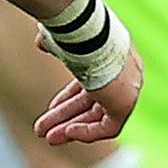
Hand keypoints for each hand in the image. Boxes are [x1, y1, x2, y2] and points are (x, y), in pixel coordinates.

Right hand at [29, 32, 141, 149]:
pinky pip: (108, 127)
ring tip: (47, 137)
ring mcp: (127, 89)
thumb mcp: (63, 37)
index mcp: (112, 56)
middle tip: (42, 130)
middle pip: (92, 103)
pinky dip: (87, 132)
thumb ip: (54, 44)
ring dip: (71, 128)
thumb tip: (40, 43)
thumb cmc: (74, 30)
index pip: (90, 83)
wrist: (89, 33)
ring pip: (98, 117)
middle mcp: (123, 73)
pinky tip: (67, 132)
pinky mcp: (126, 104)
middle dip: (65, 118)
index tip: (51, 107)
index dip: (68, 98)